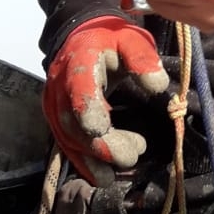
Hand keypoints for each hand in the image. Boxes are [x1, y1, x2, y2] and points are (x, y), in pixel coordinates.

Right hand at [42, 16, 169, 185]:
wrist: (81, 35)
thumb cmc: (111, 39)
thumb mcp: (131, 39)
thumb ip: (143, 59)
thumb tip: (158, 86)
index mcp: (80, 59)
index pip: (79, 85)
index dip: (87, 107)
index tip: (100, 128)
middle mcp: (60, 84)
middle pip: (72, 120)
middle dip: (98, 143)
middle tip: (130, 156)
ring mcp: (56, 103)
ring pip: (67, 137)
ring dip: (92, 158)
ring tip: (117, 172)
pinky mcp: (58, 117)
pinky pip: (66, 143)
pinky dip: (83, 162)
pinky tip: (102, 177)